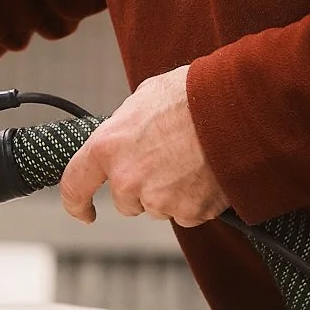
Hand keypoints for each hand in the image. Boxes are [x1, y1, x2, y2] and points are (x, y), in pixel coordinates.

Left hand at [59, 66, 227, 228]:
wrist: (235, 109)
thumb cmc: (190, 96)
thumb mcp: (143, 99)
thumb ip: (125, 127)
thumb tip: (125, 137)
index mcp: (107, 147)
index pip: (74, 186)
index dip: (75, 203)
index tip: (84, 211)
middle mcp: (127, 179)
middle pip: (125, 201)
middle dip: (142, 188)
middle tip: (167, 159)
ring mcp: (158, 199)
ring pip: (157, 208)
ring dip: (170, 192)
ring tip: (191, 159)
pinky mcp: (189, 212)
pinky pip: (186, 213)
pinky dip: (195, 199)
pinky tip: (205, 173)